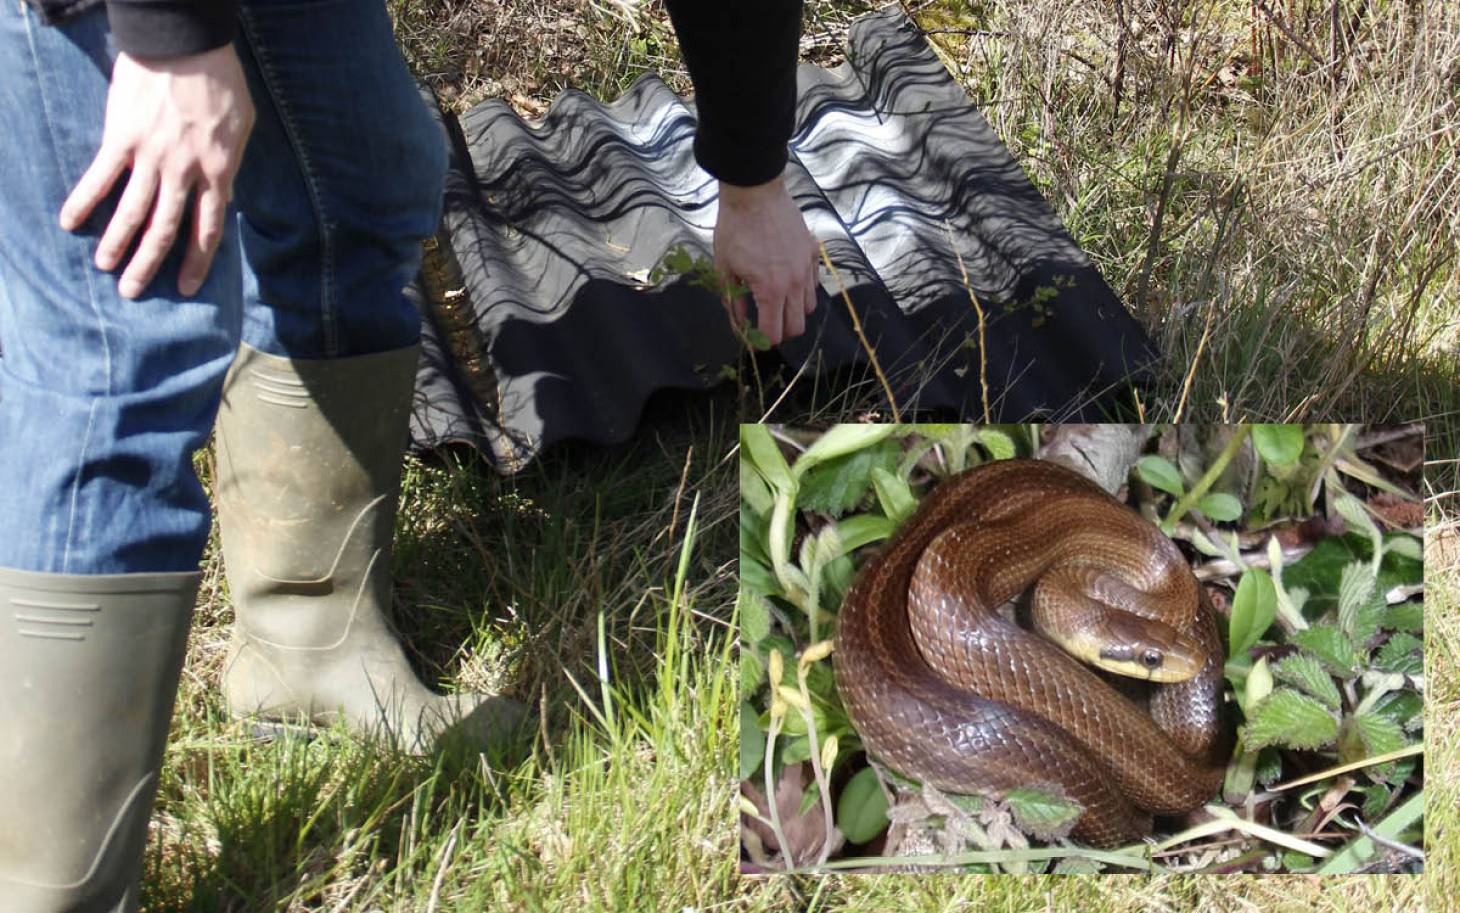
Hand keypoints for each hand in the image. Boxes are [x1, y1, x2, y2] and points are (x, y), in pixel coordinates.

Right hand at [59, 46, 254, 298]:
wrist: (185, 46)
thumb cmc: (221, 83)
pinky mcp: (121, 138)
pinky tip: (70, 223)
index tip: (185, 288)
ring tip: (104, 267)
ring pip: (131, 211)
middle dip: (148, 264)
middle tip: (132, 291)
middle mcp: (184, 172)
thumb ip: (230, 167)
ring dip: (116, 243)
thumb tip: (223, 198)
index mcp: (218, 172)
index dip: (196, 262)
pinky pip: (100, 177)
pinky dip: (84, 201)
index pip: (207, 229)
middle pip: (165, 230)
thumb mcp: (241, 130)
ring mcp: (151, 156)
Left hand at [714, 175, 817, 344]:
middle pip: (796, 326)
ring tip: (777, 302)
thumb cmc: (735, 228)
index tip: (754, 339)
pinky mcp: (812, 252)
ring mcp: (806, 266)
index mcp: (770, 289)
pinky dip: (802, 290)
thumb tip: (739, 324)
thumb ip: (732, 300)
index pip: (774, 333)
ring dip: (793, 312)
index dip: (762, 341)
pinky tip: (787, 281)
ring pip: (809, 307)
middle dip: (780, 332)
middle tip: (766, 324)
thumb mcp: (725, 267)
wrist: (755, 192)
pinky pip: (813, 282)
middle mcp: (793, 282)